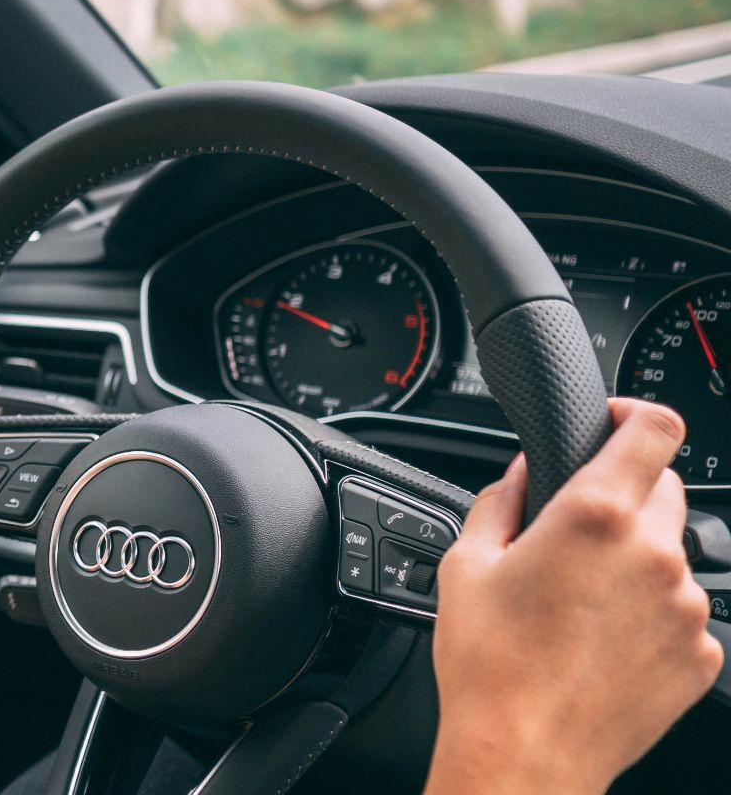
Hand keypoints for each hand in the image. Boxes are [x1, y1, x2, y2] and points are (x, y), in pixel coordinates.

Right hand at [426, 399, 721, 793]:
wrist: (525, 754)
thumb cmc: (489, 665)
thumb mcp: (466, 564)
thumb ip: (502, 499)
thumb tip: (526, 472)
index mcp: (595, 516)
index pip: (655, 428)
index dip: (636, 413)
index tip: (615, 423)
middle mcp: (654, 555)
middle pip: (665, 487)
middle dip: (624, 493)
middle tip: (574, 532)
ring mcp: (686, 608)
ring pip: (671, 553)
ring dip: (635, 559)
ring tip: (580, 603)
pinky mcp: (702, 654)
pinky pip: (682, 611)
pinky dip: (650, 613)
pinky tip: (601, 640)